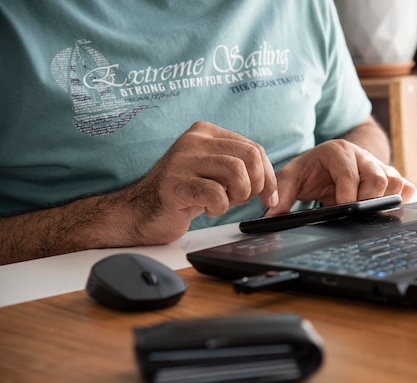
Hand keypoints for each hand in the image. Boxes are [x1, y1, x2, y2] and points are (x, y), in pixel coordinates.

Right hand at [126, 121, 277, 243]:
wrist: (141, 211)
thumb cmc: (183, 193)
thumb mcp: (214, 172)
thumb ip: (239, 167)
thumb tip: (271, 183)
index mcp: (205, 132)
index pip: (253, 148)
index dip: (268, 176)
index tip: (268, 197)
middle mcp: (194, 140)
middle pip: (249, 157)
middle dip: (256, 185)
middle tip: (241, 199)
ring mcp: (182, 160)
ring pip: (236, 171)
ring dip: (238, 195)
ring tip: (223, 202)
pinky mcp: (175, 184)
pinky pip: (216, 194)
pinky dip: (219, 207)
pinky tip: (206, 209)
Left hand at [265, 139, 414, 215]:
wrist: (332, 159)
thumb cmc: (311, 169)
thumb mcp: (292, 176)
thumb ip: (281, 193)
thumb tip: (271, 216)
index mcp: (338, 151)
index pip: (349, 173)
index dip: (347, 194)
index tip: (340, 210)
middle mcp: (362, 156)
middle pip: (378, 178)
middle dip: (367, 200)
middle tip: (353, 213)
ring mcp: (380, 165)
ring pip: (395, 182)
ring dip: (383, 200)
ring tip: (366, 211)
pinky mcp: (392, 176)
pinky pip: (407, 188)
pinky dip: (399, 200)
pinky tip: (381, 209)